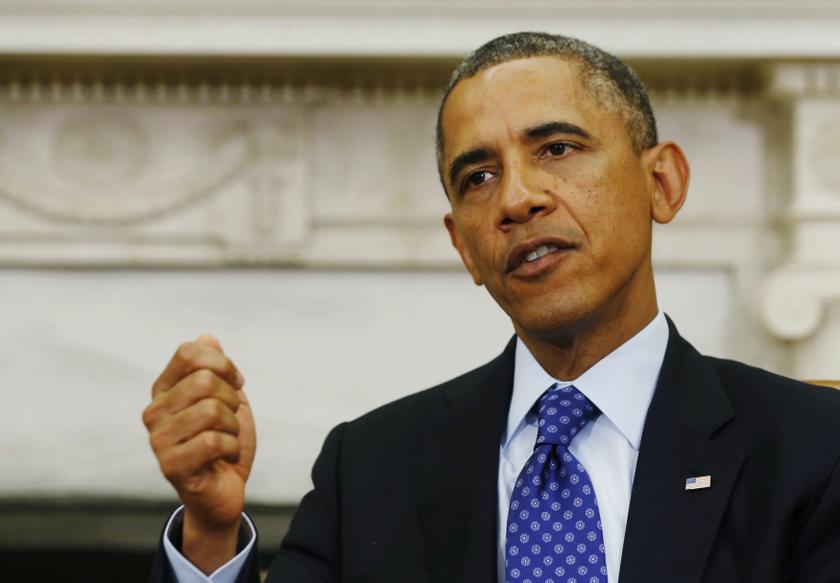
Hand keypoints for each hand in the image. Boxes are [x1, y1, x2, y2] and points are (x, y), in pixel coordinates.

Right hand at [142, 335, 255, 571]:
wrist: (225, 492)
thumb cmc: (224, 443)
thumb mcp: (228, 399)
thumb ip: (216, 369)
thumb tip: (207, 337)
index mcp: (165, 389)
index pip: (189, 353)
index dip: (223, 364)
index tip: (234, 383)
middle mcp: (154, 411)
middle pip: (204, 380)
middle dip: (232, 399)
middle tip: (231, 419)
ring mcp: (158, 439)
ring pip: (211, 410)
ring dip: (233, 426)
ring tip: (227, 440)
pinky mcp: (170, 465)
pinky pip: (213, 441)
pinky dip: (231, 448)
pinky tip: (224, 457)